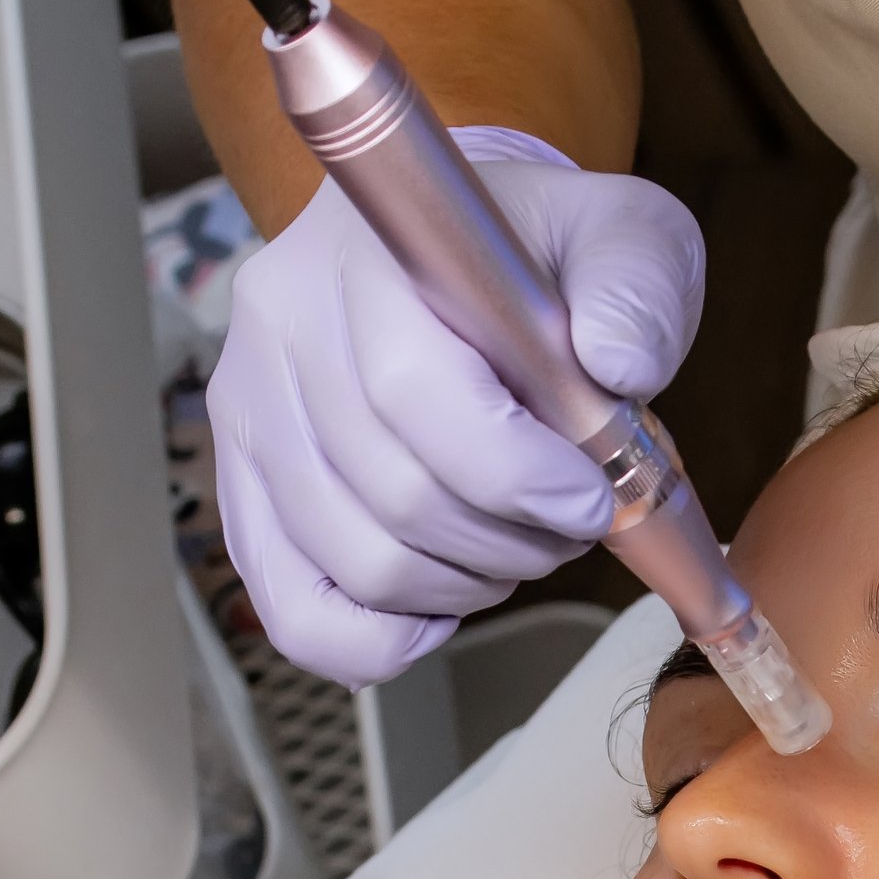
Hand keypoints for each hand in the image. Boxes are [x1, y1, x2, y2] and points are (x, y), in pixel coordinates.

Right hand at [208, 130, 704, 685]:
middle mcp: (282, 324)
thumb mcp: (621, 239)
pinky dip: (383, 639)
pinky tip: (441, 606)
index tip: (589, 502)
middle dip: (512, 541)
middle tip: (567, 524)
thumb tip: (619, 363)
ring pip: (359, 566)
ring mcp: (248, 410)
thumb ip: (635, 289)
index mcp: (367, 252)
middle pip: (393, 496)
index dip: (512, 474)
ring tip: (514, 543)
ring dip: (465, 586)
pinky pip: (294, 612)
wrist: (449, 258)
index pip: (411, 390)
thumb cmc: (538, 260)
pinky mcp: (243, 487)